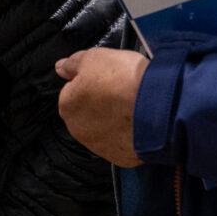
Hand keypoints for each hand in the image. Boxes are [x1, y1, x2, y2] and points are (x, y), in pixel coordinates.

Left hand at [54, 47, 150, 167]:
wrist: (155, 108)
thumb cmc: (124, 81)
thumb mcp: (95, 58)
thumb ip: (73, 63)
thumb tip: (61, 67)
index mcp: (67, 104)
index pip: (74, 90)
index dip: (92, 82)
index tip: (107, 79)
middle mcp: (78, 129)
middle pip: (87, 112)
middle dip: (101, 103)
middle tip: (121, 92)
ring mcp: (98, 146)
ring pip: (104, 128)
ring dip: (114, 119)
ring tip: (132, 107)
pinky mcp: (119, 157)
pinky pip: (121, 142)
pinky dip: (127, 134)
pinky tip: (138, 122)